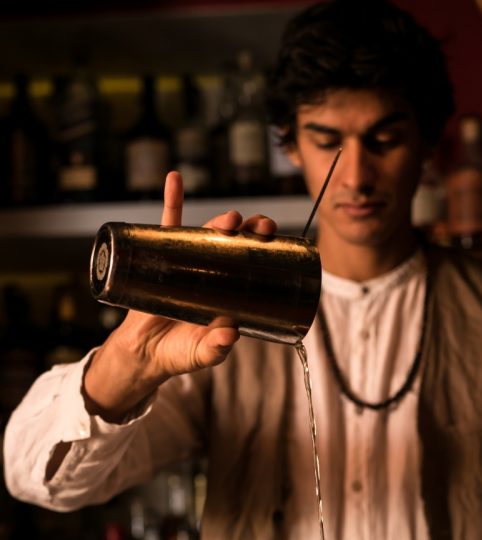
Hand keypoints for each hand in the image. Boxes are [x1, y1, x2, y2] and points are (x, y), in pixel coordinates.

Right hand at [83, 171, 276, 421]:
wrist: (143, 354)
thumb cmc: (178, 354)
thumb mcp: (202, 354)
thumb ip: (216, 348)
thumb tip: (230, 334)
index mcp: (227, 293)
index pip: (250, 264)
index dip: (262, 249)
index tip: (273, 241)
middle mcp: (210, 273)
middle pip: (233, 244)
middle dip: (249, 231)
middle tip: (260, 227)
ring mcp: (186, 263)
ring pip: (206, 234)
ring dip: (219, 220)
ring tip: (231, 217)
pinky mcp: (159, 258)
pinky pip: (165, 226)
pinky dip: (171, 201)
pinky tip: (175, 178)